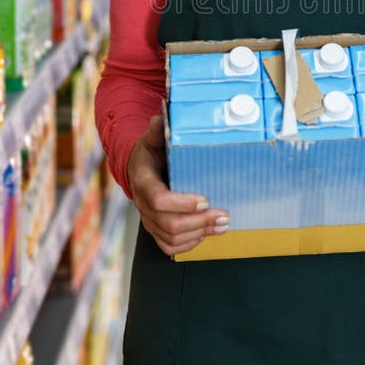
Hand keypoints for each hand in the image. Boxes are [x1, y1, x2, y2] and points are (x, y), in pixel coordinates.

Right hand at [127, 115, 229, 255]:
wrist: (140, 169)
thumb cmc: (152, 153)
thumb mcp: (154, 138)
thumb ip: (159, 130)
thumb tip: (160, 118)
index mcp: (143, 181)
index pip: (158, 200)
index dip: (182, 203)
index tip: (205, 200)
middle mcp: (143, 204)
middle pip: (169, 223)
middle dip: (199, 222)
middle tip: (224, 215)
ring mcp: (149, 220)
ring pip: (172, 238)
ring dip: (200, 233)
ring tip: (223, 224)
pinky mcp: (156, 230)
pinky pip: (169, 246)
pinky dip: (190, 244)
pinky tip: (206, 234)